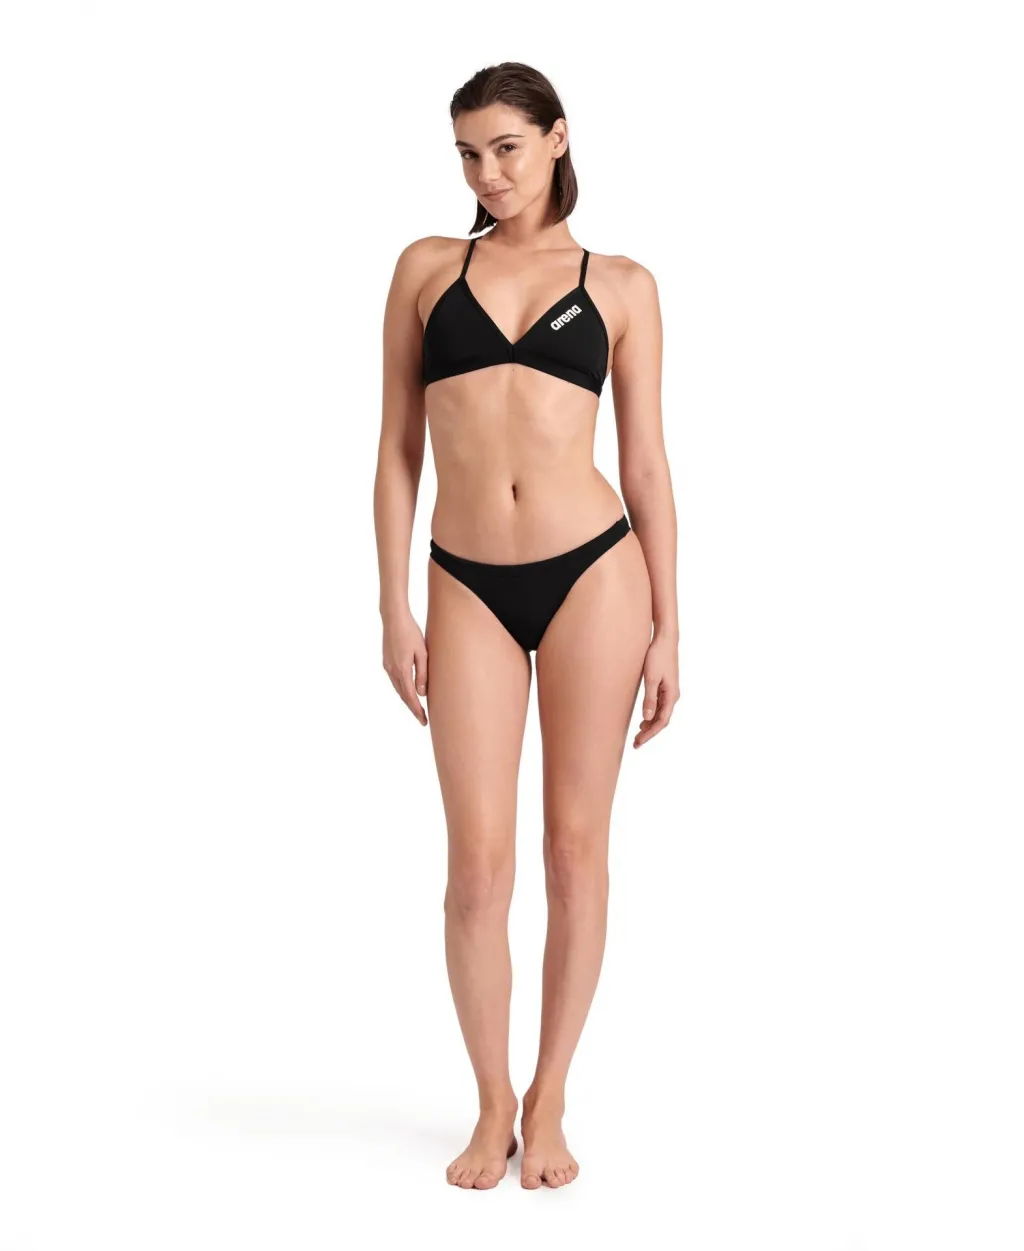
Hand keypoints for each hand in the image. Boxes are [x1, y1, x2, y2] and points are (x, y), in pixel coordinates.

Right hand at [382, 608, 427, 724]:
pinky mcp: (386, 662)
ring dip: (407, 700)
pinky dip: (402, 690)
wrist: (393, 618)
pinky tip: (408, 692)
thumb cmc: (411, 632)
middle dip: (413, 709)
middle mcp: (392, 671)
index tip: (424, 721)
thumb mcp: (422, 653)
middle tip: (423, 720)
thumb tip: (422, 693)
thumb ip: (422, 673)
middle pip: (403, 696)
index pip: (411, 697)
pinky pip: (395, 681)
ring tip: (417, 709)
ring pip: (398, 689)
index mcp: (402, 670)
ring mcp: (387, 667)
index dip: (417, 710)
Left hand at [633, 632, 679, 747]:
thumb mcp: (650, 678)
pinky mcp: (666, 687)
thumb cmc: (657, 656)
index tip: (638, 742)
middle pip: (662, 721)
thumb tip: (647, 718)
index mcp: (671, 696)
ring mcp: (670, 692)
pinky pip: (660, 706)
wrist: (665, 640)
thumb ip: (649, 699)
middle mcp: (673, 696)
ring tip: (638, 735)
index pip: (661, 722)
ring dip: (650, 726)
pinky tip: (644, 720)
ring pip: (661, 715)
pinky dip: (652, 716)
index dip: (650, 734)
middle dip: (649, 733)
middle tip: (635, 744)